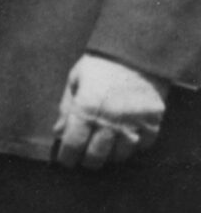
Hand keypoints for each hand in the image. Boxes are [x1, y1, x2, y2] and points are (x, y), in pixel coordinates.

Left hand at [53, 53, 168, 168]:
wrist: (138, 51)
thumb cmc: (101, 65)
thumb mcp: (75, 81)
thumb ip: (66, 109)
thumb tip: (58, 133)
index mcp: (86, 108)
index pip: (73, 145)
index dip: (67, 157)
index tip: (66, 160)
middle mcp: (110, 119)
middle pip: (96, 156)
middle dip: (87, 161)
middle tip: (84, 158)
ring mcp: (134, 122)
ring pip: (120, 155)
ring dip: (110, 155)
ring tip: (105, 148)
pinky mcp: (153, 120)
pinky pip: (143, 145)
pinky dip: (134, 146)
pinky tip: (126, 139)